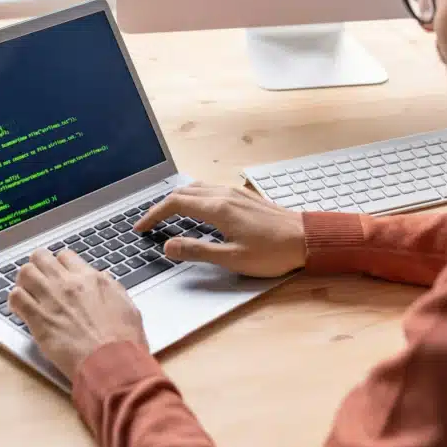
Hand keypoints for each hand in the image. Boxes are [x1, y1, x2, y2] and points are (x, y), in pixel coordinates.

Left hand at [9, 248, 147, 380]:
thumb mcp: (126, 304)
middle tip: (38, 279)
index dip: (60, 264)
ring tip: (27, 293)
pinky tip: (21, 309)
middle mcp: (69, 283)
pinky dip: (15, 301)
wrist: (111, 362)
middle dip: (38, 266)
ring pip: (25, 272)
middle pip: (41, 257)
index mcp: (91, 279)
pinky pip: (16, 297)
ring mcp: (51, 299)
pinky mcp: (38, 319)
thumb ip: (111, 288)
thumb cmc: (122, 340)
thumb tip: (102, 280)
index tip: (58, 274)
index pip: (65, 256)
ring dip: (24, 281)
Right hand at [135, 183, 306, 277]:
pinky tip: (196, 209)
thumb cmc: (272, 253)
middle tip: (148, 223)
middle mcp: (224, 195)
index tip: (140, 228)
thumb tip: (168, 246)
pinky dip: (193, 197)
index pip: (175, 204)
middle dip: (161, 206)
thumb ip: (198, 251)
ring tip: (166, 215)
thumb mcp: (232, 259)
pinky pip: (210, 189)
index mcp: (218, 208)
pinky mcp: (244, 197)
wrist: (307, 238)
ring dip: (177, 198)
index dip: (154, 215)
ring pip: (197, 188)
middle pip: (183, 192)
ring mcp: (235, 193)